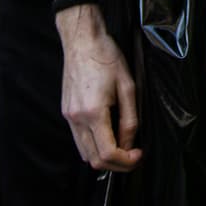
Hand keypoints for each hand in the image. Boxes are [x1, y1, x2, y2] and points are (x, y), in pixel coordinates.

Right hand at [56, 7, 142, 172]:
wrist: (82, 41)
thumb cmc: (106, 57)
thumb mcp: (127, 86)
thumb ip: (130, 119)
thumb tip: (129, 143)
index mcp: (93, 112)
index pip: (107, 153)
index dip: (126, 161)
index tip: (138, 154)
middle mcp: (77, 119)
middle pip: (94, 160)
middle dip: (116, 164)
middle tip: (133, 155)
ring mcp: (69, 117)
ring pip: (84, 153)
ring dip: (103, 157)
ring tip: (122, 145)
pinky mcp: (66, 112)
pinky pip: (79, 140)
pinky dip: (93, 145)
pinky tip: (107, 134)